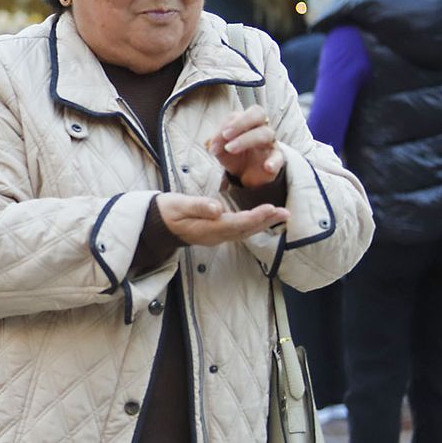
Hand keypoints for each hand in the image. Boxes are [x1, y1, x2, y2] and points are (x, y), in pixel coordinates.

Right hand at [155, 193, 288, 246]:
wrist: (156, 224)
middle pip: (245, 230)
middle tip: (285, 213)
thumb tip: (218, 209)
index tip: (271, 209)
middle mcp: (215, 236)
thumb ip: (198, 206)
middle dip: (266, 221)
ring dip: (264, 224)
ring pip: (245, 232)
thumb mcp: (178, 205)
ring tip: (281, 215)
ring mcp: (217, 237)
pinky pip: (240, 231)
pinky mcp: (217, 234)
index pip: (236, 223)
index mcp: (207, 228)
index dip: (255, 217)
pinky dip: (254, 225)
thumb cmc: (167, 211)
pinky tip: (263, 219)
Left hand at [207, 104, 283, 188]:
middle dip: (240, 122)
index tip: (216, 139)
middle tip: (226, 136)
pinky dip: (274, 161)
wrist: (245, 173)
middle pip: (258, 114)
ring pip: (265, 133)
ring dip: (246, 139)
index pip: (239, 114)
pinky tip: (267, 167)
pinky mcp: (276, 158)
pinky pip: (279, 157)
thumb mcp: (221, 147)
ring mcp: (270, 142)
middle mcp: (260, 127)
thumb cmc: (233, 154)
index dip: (226, 124)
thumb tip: (210, 143)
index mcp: (245, 121)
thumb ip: (216, 142)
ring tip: (230, 149)